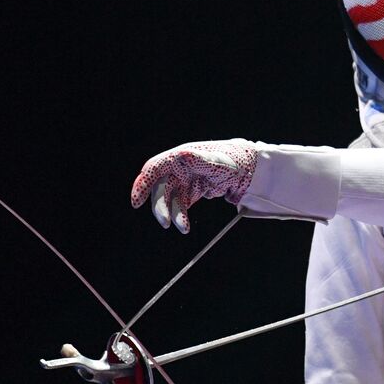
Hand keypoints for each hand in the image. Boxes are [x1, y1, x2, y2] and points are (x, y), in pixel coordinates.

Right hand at [130, 139, 257, 232]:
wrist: (246, 169)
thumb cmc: (232, 160)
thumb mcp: (220, 161)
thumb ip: (201, 160)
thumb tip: (181, 155)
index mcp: (180, 157)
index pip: (154, 169)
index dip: (142, 184)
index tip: (136, 202)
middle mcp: (178, 169)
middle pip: (161, 188)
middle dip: (160, 207)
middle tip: (165, 223)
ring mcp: (183, 181)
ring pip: (170, 200)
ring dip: (173, 215)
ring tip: (184, 229)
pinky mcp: (190, 192)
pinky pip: (180, 206)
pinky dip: (181, 217)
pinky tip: (185, 226)